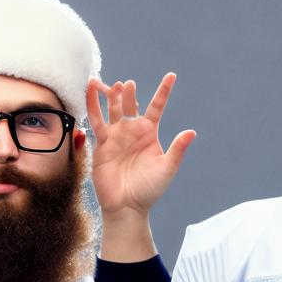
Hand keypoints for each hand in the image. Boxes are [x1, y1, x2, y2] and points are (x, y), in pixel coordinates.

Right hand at [86, 73, 195, 219]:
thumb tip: (191, 132)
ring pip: (113, 109)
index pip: (157, 106)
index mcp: (150, 133)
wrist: (126, 206)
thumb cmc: (149, 189)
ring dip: (112, 96)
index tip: (171, 75)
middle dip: (129, 93)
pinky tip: (90, 91)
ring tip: (112, 84)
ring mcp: (116, 135)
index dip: (163, 91)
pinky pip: (96, 121)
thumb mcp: (167, 168)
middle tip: (128, 84)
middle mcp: (133, 131)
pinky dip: (93, 106)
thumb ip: (177, 150)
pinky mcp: (102, 143)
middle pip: (130, 104)